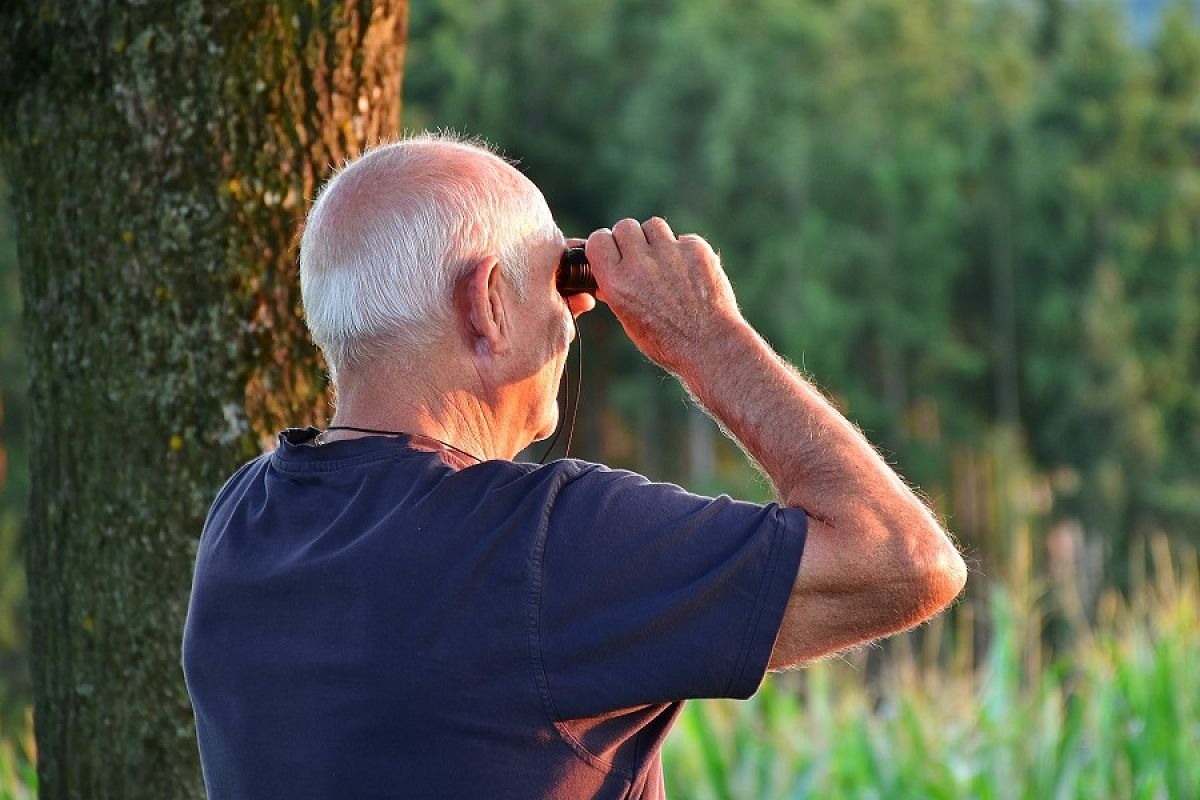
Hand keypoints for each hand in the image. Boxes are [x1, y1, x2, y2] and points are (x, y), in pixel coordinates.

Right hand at [585, 218, 742, 371]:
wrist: (710, 346)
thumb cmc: (667, 342)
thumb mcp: (630, 323)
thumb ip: (615, 295)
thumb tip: (604, 282)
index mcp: (617, 283)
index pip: (598, 240)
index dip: (605, 244)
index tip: (613, 251)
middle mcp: (640, 264)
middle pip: (625, 226)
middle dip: (630, 239)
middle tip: (640, 257)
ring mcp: (670, 254)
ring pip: (653, 226)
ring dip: (656, 240)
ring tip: (665, 263)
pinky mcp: (696, 250)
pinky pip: (684, 239)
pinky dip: (685, 252)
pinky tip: (690, 273)